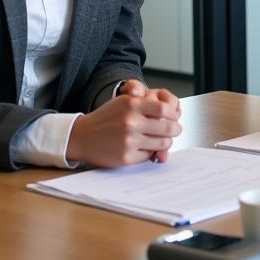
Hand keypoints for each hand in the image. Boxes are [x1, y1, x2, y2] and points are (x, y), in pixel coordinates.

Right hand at [67, 86, 181, 167]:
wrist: (83, 136)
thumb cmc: (107, 118)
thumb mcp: (124, 102)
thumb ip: (146, 104)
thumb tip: (172, 113)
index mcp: (132, 104)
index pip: (164, 108)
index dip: (173, 114)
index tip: (175, 117)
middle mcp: (131, 121)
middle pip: (168, 127)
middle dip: (175, 130)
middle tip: (175, 130)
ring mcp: (129, 141)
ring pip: (161, 143)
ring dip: (165, 142)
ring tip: (162, 140)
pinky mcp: (126, 157)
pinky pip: (149, 155)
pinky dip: (150, 152)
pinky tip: (144, 148)